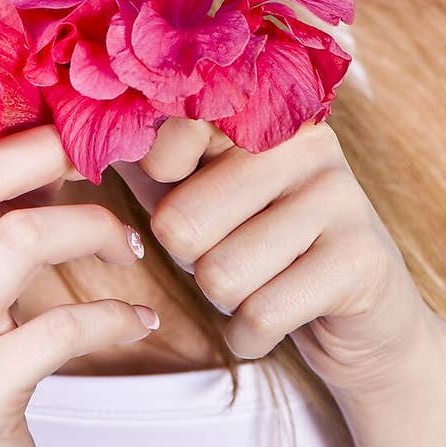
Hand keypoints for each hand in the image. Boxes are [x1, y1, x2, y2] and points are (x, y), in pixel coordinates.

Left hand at [113, 116, 445, 405]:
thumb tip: (83, 125)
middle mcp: (306, 140)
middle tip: (233, 251)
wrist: (361, 321)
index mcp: (261, 110)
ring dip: (224, 302)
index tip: (191, 191)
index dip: (160, 181)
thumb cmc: (256, 242)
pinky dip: (251, 336)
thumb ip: (148, 153)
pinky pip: (260, 314)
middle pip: (181, 223)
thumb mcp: (194, 188)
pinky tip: (278, 318)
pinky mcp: (362, 260)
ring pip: (219, 274)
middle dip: (191, 261)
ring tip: (260, 280)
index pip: (167, 134)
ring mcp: (342, 196)